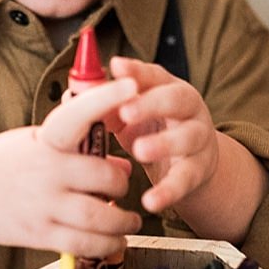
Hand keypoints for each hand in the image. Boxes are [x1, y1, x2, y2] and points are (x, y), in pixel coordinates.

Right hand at [0, 77, 144, 257]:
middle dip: (122, 185)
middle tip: (121, 189)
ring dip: (123, 221)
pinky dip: (106, 244)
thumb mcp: (35, 142)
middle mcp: (46, 171)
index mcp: (46, 140)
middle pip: (105, 178)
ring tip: (128, 221)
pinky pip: (83, 244)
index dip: (106, 98)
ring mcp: (42, 205)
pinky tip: (113, 240)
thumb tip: (122, 166)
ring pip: (100, 217)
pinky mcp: (38, 234)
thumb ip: (77, 150)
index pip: (79, 113)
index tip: (131, 86)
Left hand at [106, 57, 219, 212]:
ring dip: (163, 144)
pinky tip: (150, 201)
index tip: (116, 67)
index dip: (135, 71)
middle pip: (176, 99)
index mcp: (167, 88)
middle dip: (151, 103)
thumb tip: (69, 96)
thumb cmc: (150, 129)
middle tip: (125, 111)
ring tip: (139, 151)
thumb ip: (105, 105)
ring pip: (187, 138)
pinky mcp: (198, 170)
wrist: (188, 164)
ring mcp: (197, 139)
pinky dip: (168, 191)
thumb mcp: (128, 115)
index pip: (154, 74)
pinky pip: (185, 180)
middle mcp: (188, 109)